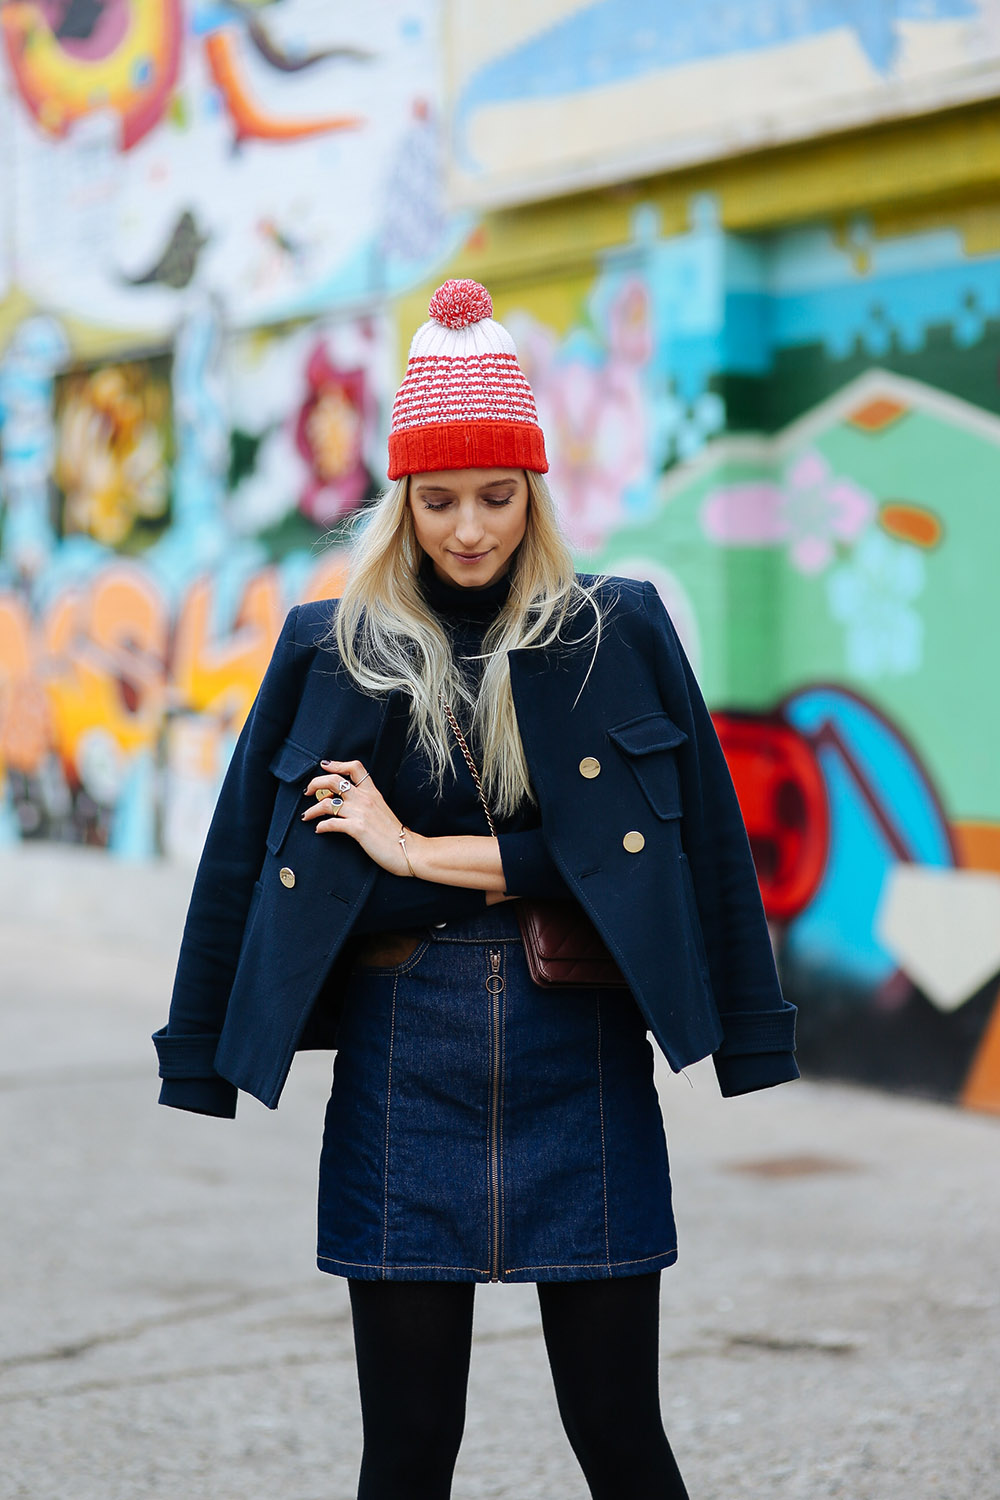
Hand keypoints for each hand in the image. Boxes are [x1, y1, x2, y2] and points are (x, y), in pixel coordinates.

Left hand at [302, 759, 414, 877]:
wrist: (408, 850)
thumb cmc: (394, 834)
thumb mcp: (381, 810)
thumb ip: (365, 802)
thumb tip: (344, 801)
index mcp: (372, 792)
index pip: (355, 768)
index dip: (337, 764)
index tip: (324, 766)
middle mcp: (365, 799)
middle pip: (334, 781)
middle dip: (315, 783)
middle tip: (308, 792)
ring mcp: (361, 813)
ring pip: (327, 803)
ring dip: (312, 810)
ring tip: (307, 816)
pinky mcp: (358, 829)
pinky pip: (332, 823)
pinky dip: (321, 826)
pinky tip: (319, 830)